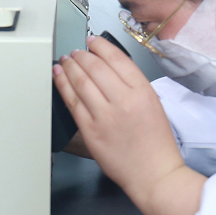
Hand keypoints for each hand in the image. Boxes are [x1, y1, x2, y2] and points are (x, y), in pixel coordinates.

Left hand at [53, 36, 204, 214]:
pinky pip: (72, 102)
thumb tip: (109, 70)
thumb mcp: (153, 103)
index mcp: (142, 91)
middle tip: (76, 51)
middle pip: (96, 67)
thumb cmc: (156, 143)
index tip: (93, 41)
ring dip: (70, 66)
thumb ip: (133, 86)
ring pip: (81, 81)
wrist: (153, 172)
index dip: (101, 46)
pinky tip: (59, 76)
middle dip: (82, 55)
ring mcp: (105, 115)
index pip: (117, 59)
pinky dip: (63, 85)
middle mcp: (123, 100)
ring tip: (66, 60)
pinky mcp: (90, 130)